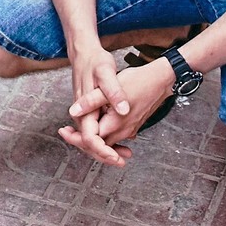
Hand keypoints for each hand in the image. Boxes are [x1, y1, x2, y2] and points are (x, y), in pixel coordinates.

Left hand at [59, 58, 173, 166]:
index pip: (92, 141)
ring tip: (75, 131)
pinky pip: (114, 136)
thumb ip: (91, 100)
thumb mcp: (110, 87)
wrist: (161, 80)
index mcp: (115, 123)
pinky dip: (103, 136)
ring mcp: (129, 130)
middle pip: (98, 145)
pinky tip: (95, 128)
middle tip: (65, 132)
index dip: (75, 138)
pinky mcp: (132, 125)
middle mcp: (123, 131)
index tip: (63, 132)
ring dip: (91, 139)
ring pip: (106, 141)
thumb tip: (73, 111)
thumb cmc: (138, 81)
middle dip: (80, 141)